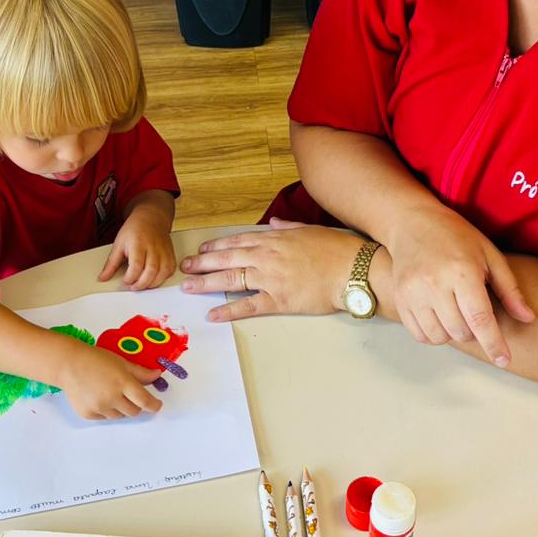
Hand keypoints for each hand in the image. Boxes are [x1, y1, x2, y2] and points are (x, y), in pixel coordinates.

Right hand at [58, 341, 163, 419]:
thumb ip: (140, 372)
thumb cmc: (96, 360)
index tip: (156, 405)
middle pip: (134, 412)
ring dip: (120, 408)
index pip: (145, 401)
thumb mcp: (121, 362)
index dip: (154, 405)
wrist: (68, 365)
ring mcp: (99, 407)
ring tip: (110, 393)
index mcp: (122, 382)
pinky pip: (104, 418)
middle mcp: (111, 397)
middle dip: (136, 405)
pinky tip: (99, 397)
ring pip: (119, 416)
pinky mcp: (88, 414)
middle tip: (130, 395)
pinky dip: (106, 411)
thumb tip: (158, 375)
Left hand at [99, 210, 176, 289]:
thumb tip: (103, 277)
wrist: (151, 218)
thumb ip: (111, 263)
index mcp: (138, 243)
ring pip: (162, 273)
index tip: (125, 281)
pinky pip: (170, 270)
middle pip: (151, 271)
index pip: (136, 266)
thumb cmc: (135, 229)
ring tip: (143, 284)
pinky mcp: (170, 254)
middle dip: (141, 284)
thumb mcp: (119, 243)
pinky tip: (154, 279)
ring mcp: (163, 251)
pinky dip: (163, 278)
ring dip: (152, 284)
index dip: (130, 278)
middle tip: (133, 286)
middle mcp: (153, 248)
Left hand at [180, 219, 358, 322]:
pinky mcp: (278, 300)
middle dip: (202, 263)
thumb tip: (276, 222)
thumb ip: (289, 227)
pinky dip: (228, 310)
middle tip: (185, 268)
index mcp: (275, 239)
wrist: (353, 269)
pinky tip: (213, 314)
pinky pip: (248, 306)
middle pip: (227, 259)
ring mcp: (271, 278)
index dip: (217, 246)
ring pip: (231, 279)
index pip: (238, 241)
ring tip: (188, 287)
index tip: (202, 250)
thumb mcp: (311, 230)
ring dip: (206, 283)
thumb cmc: (338, 249)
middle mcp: (267, 257)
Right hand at [389, 205, 534, 363]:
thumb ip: (509, 289)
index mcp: (462, 272)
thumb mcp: (489, 254)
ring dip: (453, 333)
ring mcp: (413, 293)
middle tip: (474, 310)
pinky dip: (434, 334)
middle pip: (461, 331)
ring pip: (440, 337)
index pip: (480, 319)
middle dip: (474, 331)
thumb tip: (528, 318)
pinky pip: (420, 335)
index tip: (504, 360)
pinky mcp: (400, 299)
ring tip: (456, 312)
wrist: (412, 222)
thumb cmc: (456, 236)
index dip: (494, 343)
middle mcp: (434, 284)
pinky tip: (440, 316)